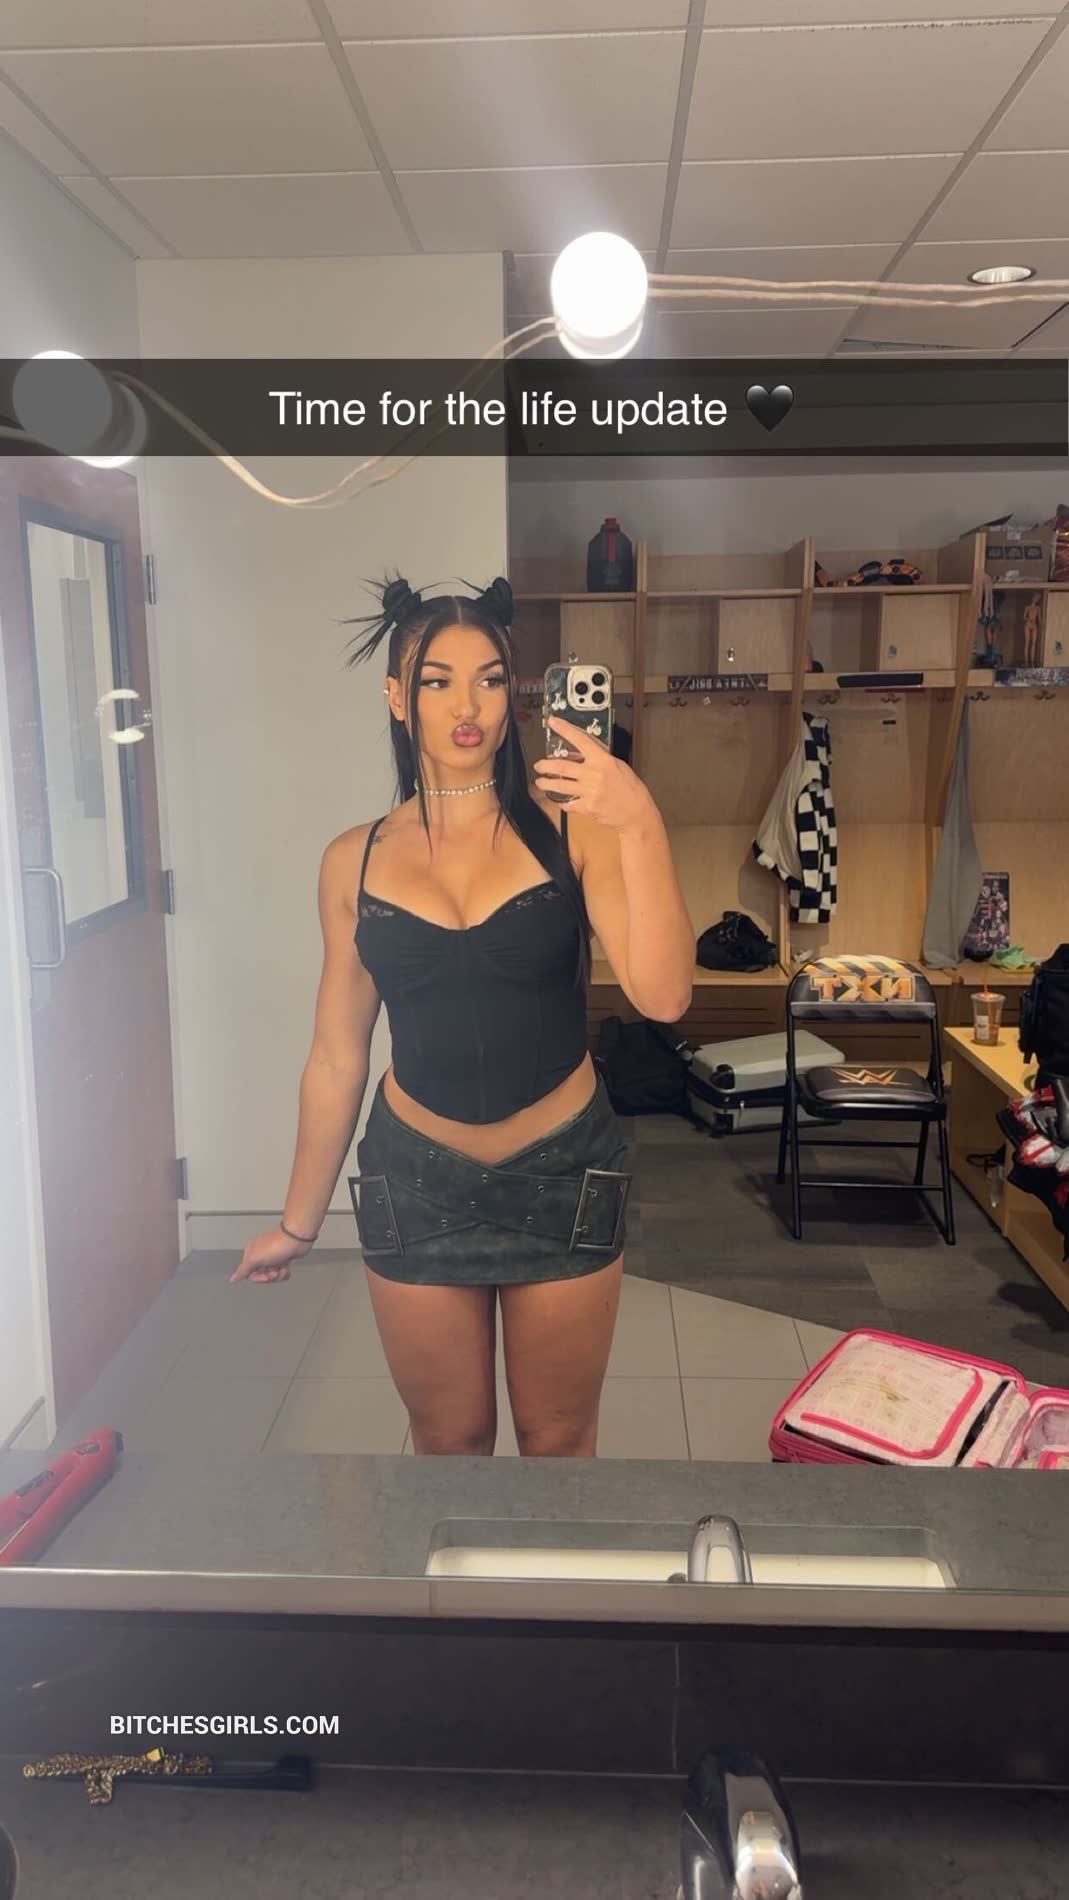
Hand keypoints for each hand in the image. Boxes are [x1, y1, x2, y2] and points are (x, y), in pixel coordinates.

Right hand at [230, 1226, 310, 1283]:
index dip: (257, 1277)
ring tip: (282, 1266)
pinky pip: (282, 1272)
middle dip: (270, 1276)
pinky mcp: (283, 1259)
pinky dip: (285, 1272)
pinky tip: (287, 1266)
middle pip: (261, 1275)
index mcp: (251, 1252)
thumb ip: (243, 1270)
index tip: (264, 1276)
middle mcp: (261, 1254)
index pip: (249, 1273)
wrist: (297, 1239)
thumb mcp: (254, 1258)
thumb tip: (233, 1278)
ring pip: (272, 1275)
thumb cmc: (278, 1244)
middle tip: (274, 1270)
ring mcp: (273, 1257)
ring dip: (279, 1274)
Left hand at [533, 715, 656, 832]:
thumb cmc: (630, 789)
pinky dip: (562, 802)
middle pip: (563, 766)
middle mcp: (595, 775)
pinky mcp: (588, 807)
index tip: (553, 722)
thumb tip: (583, 753)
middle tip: (538, 765)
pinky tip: (559, 800)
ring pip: (561, 786)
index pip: (581, 740)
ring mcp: (590, 792)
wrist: (637, 812)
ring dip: (547, 783)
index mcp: (603, 761)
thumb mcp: (618, 766)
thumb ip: (600, 759)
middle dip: (546, 765)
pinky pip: (569, 804)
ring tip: (540, 782)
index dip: (565, 730)